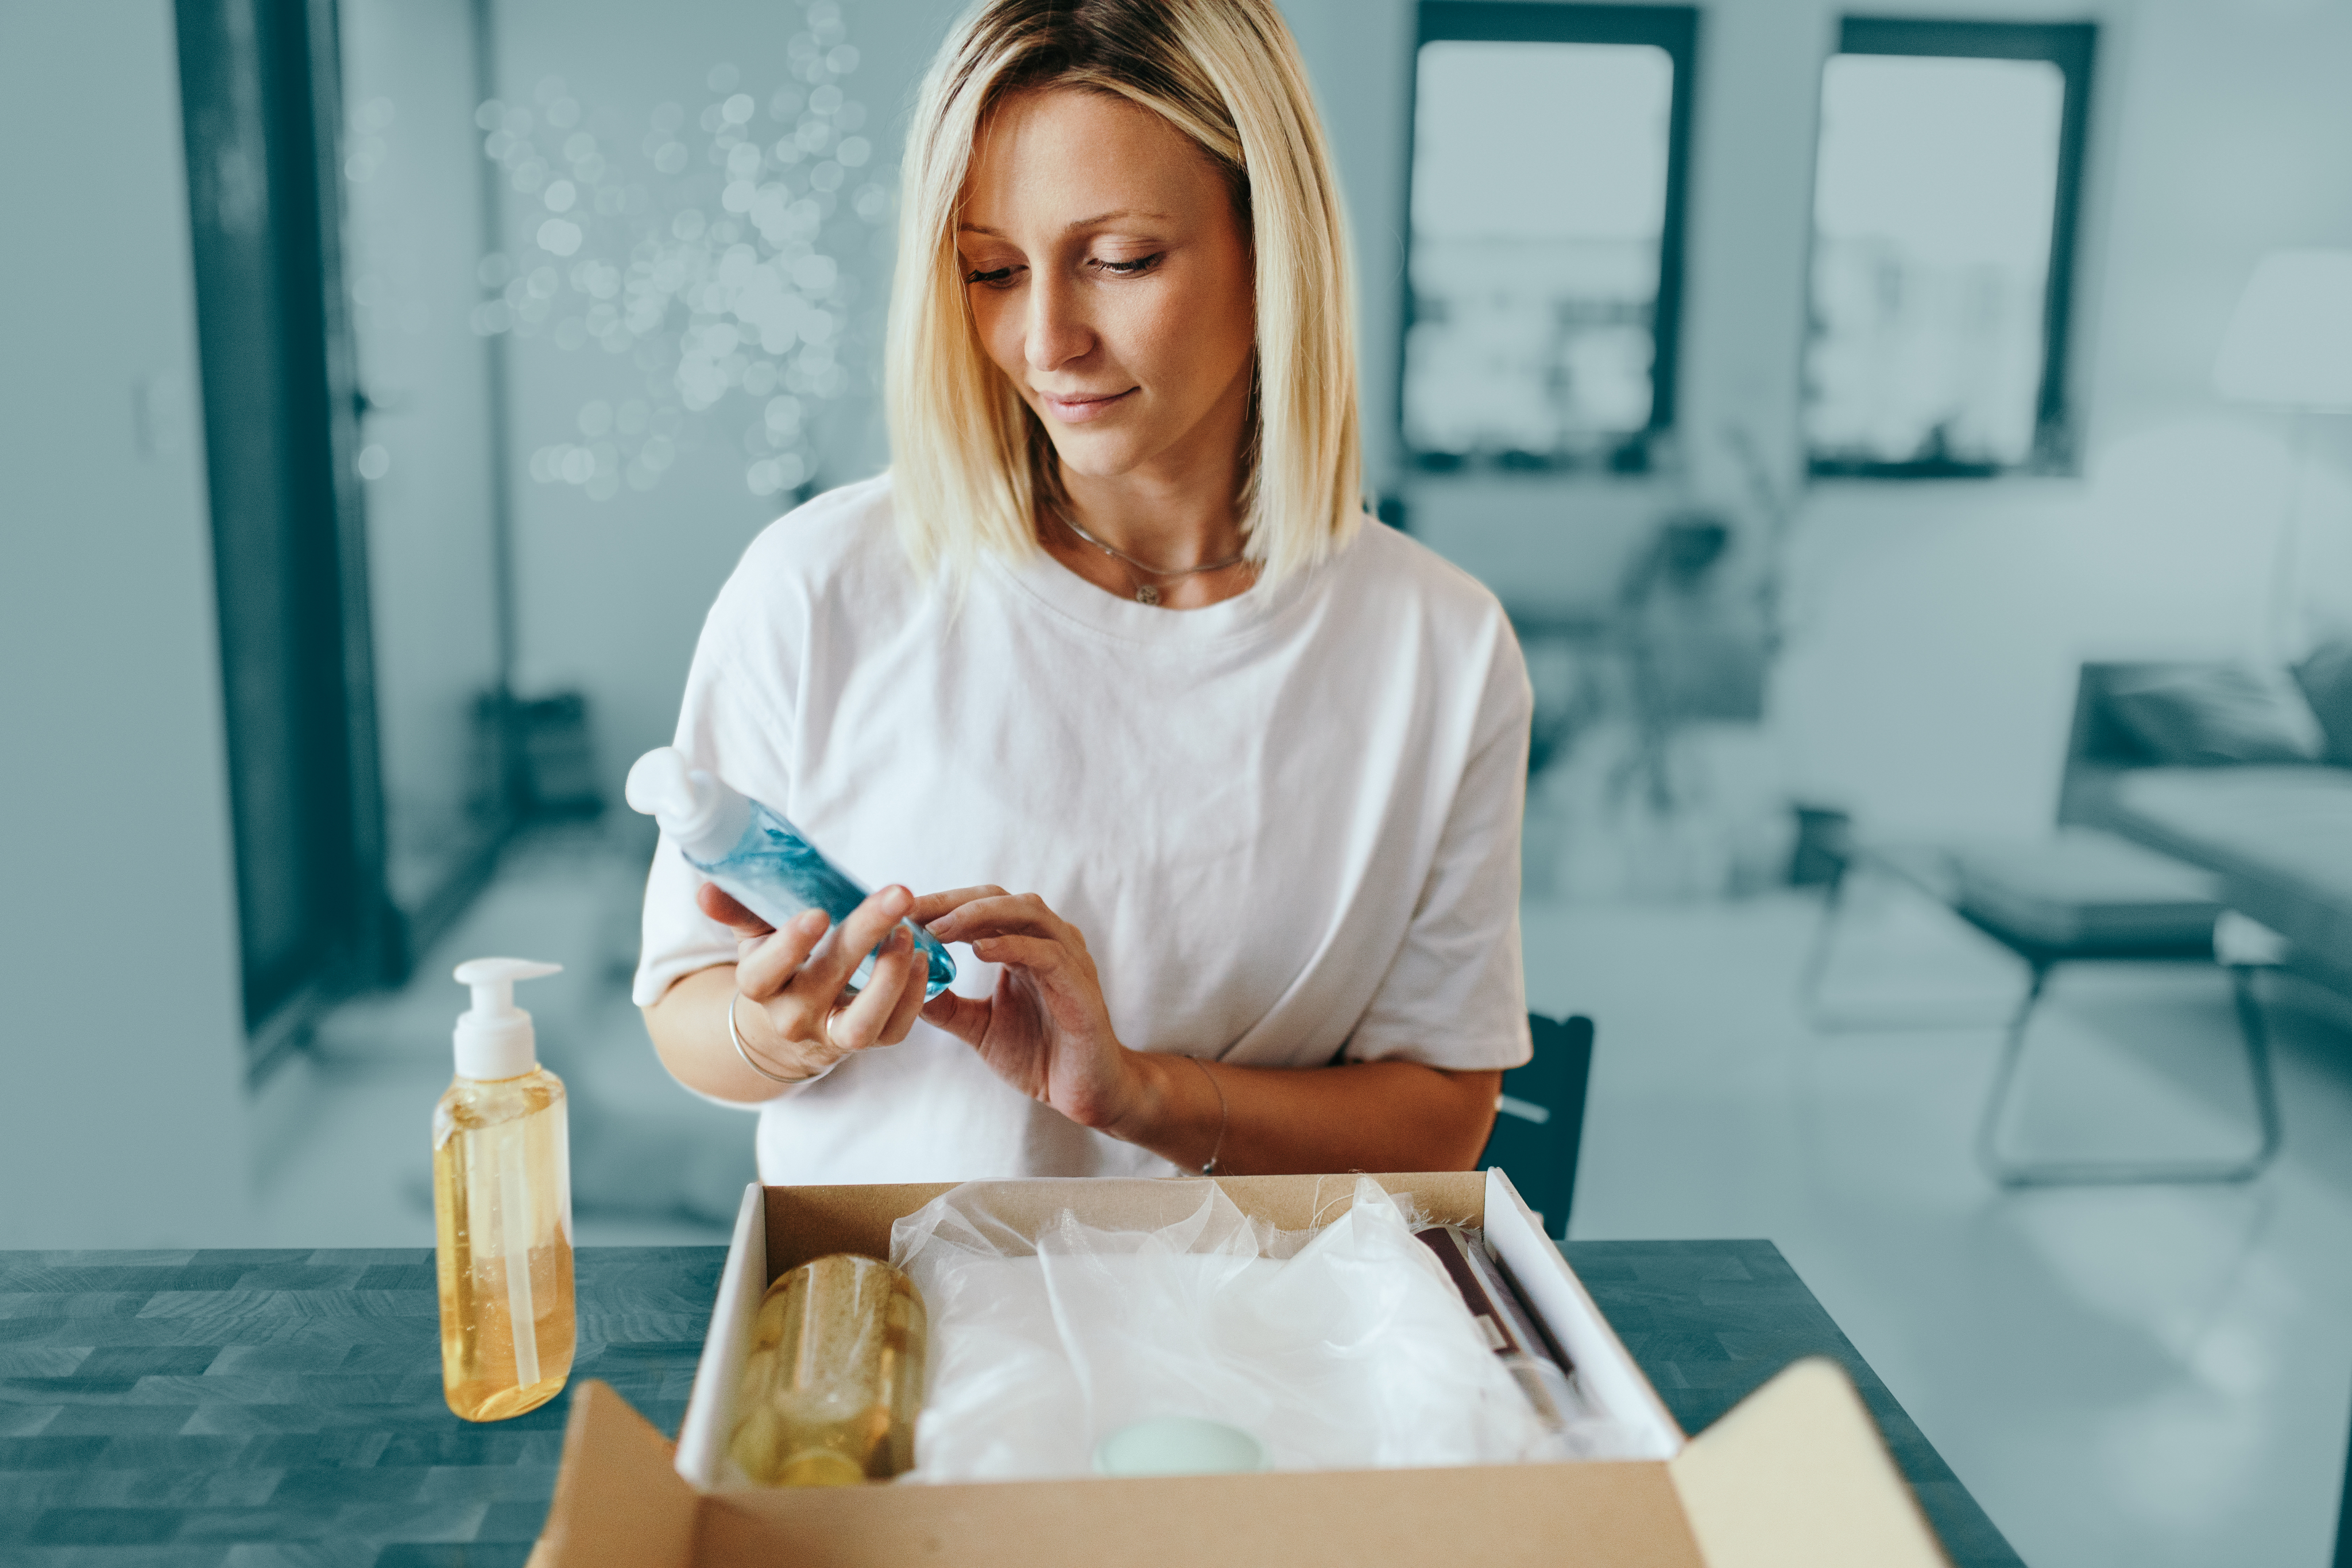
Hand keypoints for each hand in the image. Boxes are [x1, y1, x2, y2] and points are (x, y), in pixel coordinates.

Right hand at [697, 882, 929, 1080]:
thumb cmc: (778, 963)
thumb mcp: (754, 936)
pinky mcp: (866, 1044)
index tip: (818, 913)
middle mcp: (791, 1017)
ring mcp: (829, 1036)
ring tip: (910, 932)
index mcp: (760, 986)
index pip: (764, 972)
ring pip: (861, 1022)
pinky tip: (922, 959)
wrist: (790, 1025)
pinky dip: (912, 997)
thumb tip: (706, 888)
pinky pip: (893, 1030)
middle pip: (823, 982)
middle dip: (863, 935)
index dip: (789, 945)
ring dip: (890, 976)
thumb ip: (737, 910)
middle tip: (896, 896)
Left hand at [914, 887, 1140, 1130]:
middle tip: (913, 911)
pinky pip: (1048, 954)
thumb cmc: (1040, 1055)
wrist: (1088, 1093)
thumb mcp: (981, 1027)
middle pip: (1001, 898)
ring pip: (1027, 913)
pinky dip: (1014, 946)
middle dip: (954, 901)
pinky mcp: (1081, 987)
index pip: (982, 906)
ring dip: (980, 914)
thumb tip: (904, 988)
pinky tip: (980, 950)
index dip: (942, 904)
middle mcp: (1049, 942)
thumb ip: (948, 1006)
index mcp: (1025, 946)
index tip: (902, 912)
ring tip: (941, 926)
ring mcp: (1069, 960)